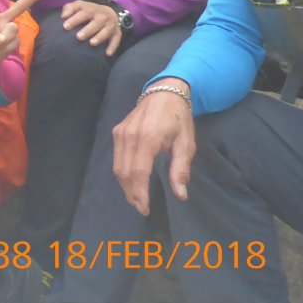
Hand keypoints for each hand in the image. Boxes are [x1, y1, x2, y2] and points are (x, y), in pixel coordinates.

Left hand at [62, 0, 123, 56]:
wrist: (109, 12)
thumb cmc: (88, 11)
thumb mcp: (79, 5)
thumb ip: (69, 8)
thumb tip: (63, 16)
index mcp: (90, 9)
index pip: (82, 13)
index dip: (74, 19)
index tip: (65, 26)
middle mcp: (101, 16)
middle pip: (95, 22)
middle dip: (87, 30)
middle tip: (78, 37)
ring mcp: (110, 24)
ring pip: (106, 31)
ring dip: (99, 37)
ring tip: (92, 43)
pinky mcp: (117, 32)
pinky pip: (116, 39)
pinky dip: (113, 46)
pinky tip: (107, 54)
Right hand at [113, 79, 195, 213]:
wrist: (164, 93)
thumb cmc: (178, 119)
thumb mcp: (186, 143)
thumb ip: (181, 169)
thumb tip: (180, 195)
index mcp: (148, 138)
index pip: (138, 172)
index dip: (140, 193)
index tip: (145, 208)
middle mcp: (129, 136)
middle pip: (124, 172)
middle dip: (131, 193)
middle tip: (141, 208)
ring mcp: (120, 133)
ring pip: (117, 166)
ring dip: (125, 185)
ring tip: (136, 198)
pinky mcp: (117, 132)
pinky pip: (116, 157)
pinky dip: (122, 173)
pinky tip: (131, 181)